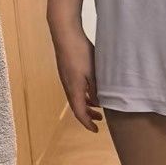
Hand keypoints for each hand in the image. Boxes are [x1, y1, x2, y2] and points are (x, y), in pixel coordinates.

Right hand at [48, 15, 102, 132]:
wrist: (65, 34)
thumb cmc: (80, 52)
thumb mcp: (93, 72)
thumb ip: (96, 89)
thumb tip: (98, 103)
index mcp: (74, 89)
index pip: (79, 113)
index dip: (87, 123)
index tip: (96, 130)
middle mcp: (68, 86)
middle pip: (77, 107)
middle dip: (88, 115)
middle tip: (100, 119)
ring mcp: (66, 78)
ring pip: (76, 97)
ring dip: (87, 104)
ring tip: (98, 105)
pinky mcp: (67, 71)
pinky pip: (75, 89)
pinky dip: (84, 94)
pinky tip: (91, 88)